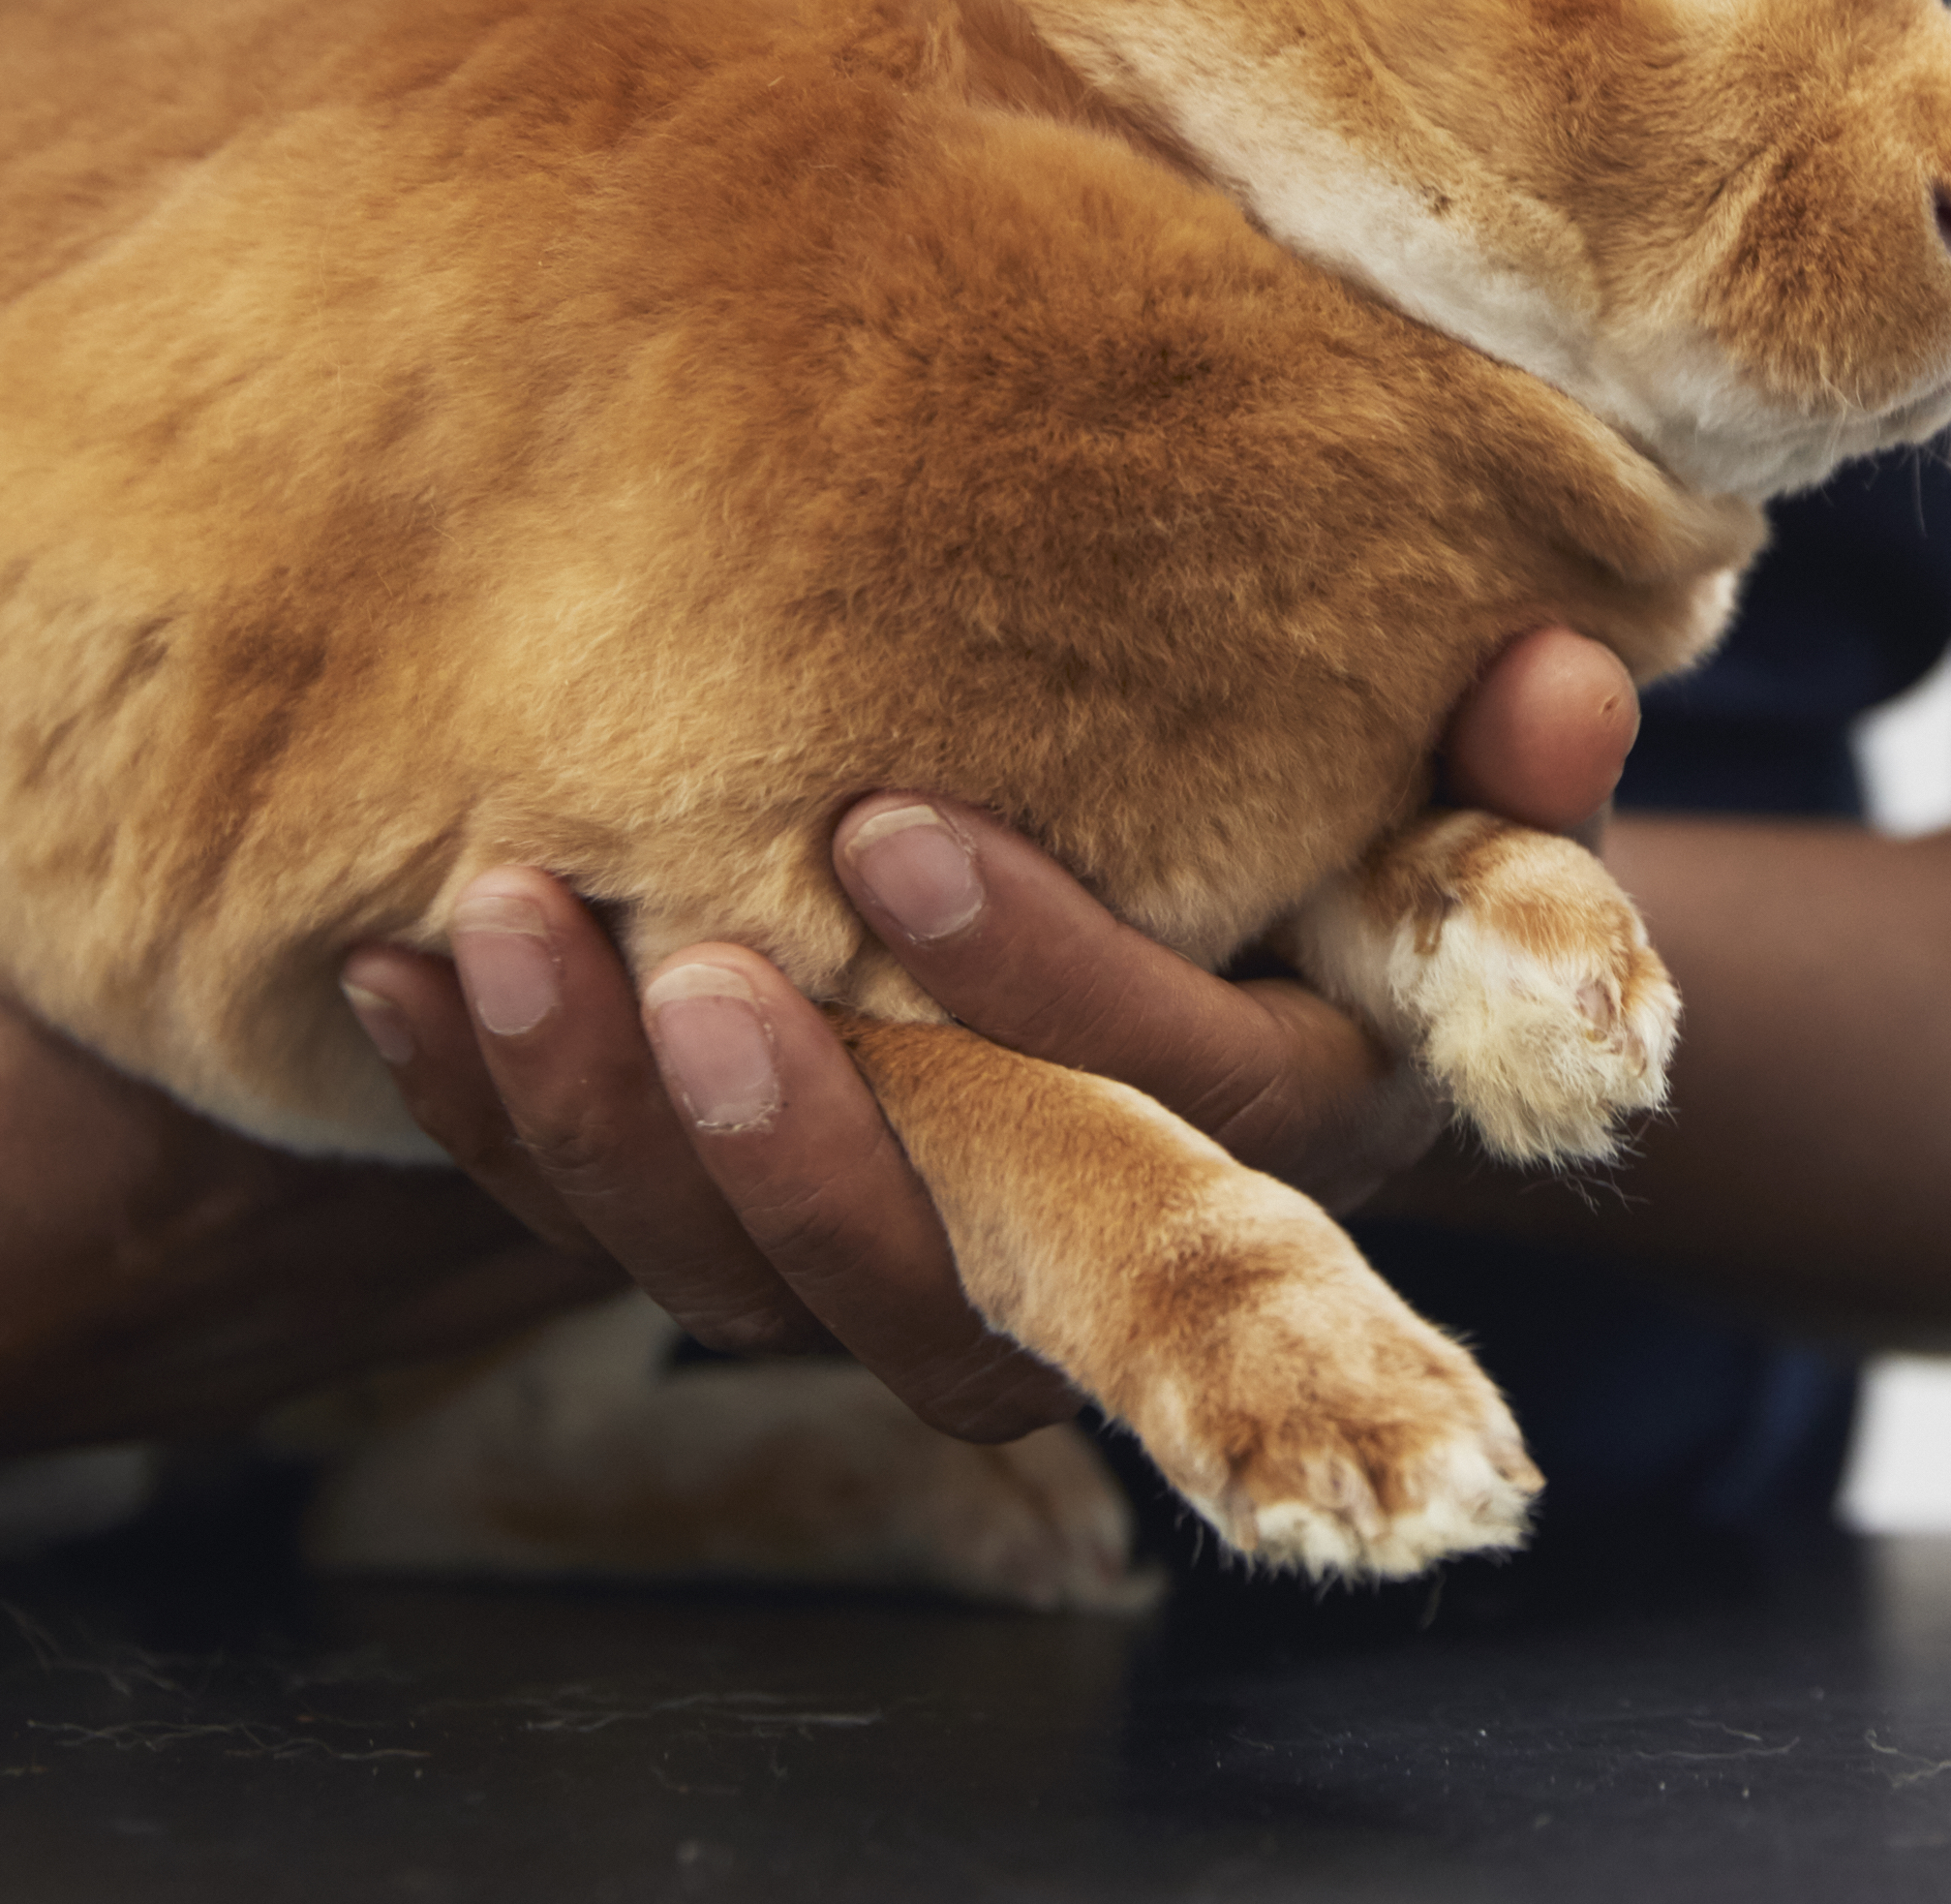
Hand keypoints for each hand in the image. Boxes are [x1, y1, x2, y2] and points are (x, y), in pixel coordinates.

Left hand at [333, 627, 1640, 1442]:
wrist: (1223, 981)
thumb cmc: (1338, 855)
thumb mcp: (1459, 807)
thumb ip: (1520, 758)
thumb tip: (1565, 672)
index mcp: (1270, 1144)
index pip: (1153, 1098)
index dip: (1027, 980)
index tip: (892, 826)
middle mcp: (1070, 1249)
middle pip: (912, 1275)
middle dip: (774, 1134)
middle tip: (670, 953)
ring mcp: (884, 1275)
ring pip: (715, 1278)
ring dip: (581, 1127)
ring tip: (479, 935)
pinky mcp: (733, 1236)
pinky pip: (579, 1224)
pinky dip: (479, 1111)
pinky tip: (385, 973)